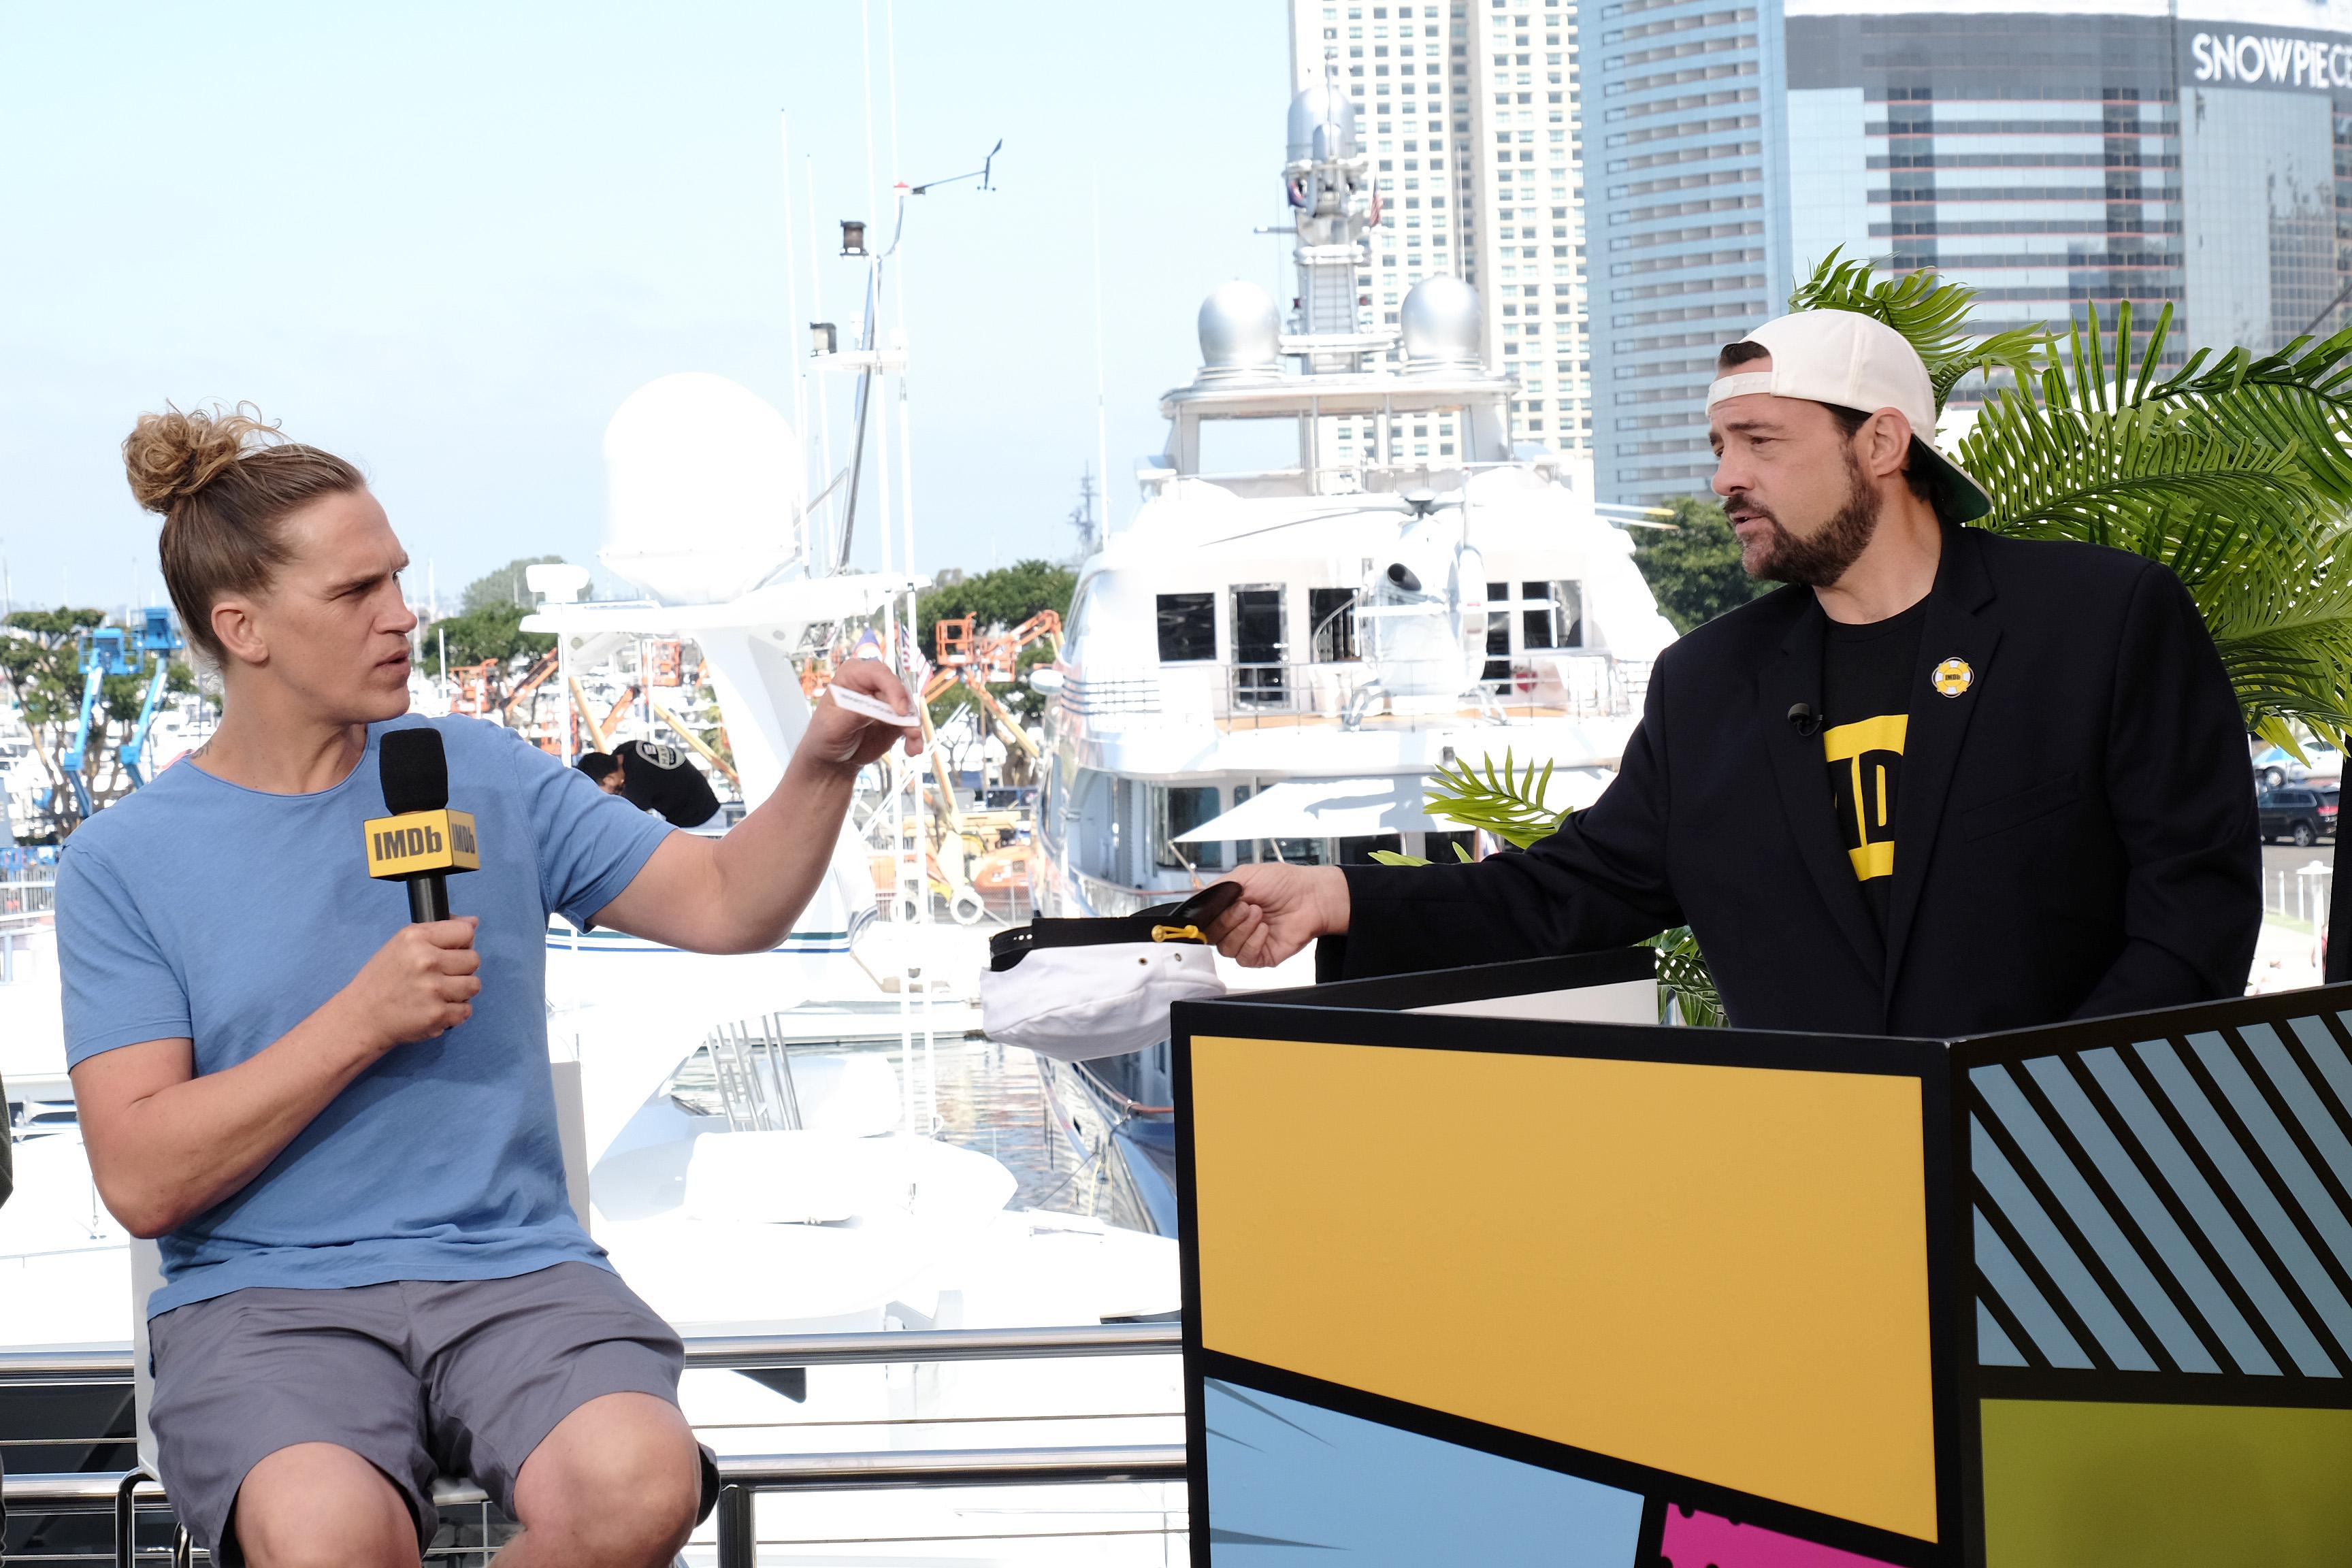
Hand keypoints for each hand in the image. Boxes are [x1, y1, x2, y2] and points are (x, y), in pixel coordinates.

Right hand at [340, 918, 480, 1049]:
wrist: (362, 1017)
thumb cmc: (382, 980)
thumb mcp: (402, 944)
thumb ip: (439, 930)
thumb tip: (473, 922)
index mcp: (416, 938)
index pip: (466, 932)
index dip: (462, 943)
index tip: (452, 952)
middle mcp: (426, 960)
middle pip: (474, 959)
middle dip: (462, 969)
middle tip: (440, 976)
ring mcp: (433, 989)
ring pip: (474, 985)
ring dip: (461, 991)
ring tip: (439, 993)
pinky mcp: (437, 1014)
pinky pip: (466, 1010)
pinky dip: (455, 1013)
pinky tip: (436, 1008)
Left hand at [807, 658, 923, 769]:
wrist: (833, 758)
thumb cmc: (825, 736)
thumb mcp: (832, 725)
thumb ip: (852, 714)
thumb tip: (873, 706)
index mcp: (852, 676)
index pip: (877, 673)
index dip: (892, 688)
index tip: (900, 710)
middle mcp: (872, 685)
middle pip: (897, 690)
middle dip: (906, 711)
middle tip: (911, 732)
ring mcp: (886, 702)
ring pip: (908, 708)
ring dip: (913, 727)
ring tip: (914, 746)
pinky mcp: (895, 719)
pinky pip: (910, 724)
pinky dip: (914, 737)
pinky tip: (913, 749)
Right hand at [1203, 864, 1350, 967]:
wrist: (1311, 895)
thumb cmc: (1282, 883)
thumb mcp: (1243, 876)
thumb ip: (1217, 888)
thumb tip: (1198, 900)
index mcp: (1228, 909)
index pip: (1205, 922)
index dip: (1207, 917)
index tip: (1214, 908)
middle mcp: (1236, 928)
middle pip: (1212, 937)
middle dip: (1227, 921)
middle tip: (1246, 906)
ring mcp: (1248, 943)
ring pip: (1227, 949)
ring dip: (1241, 930)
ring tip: (1259, 914)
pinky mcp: (1262, 957)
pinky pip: (1245, 958)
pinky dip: (1253, 942)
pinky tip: (1265, 929)